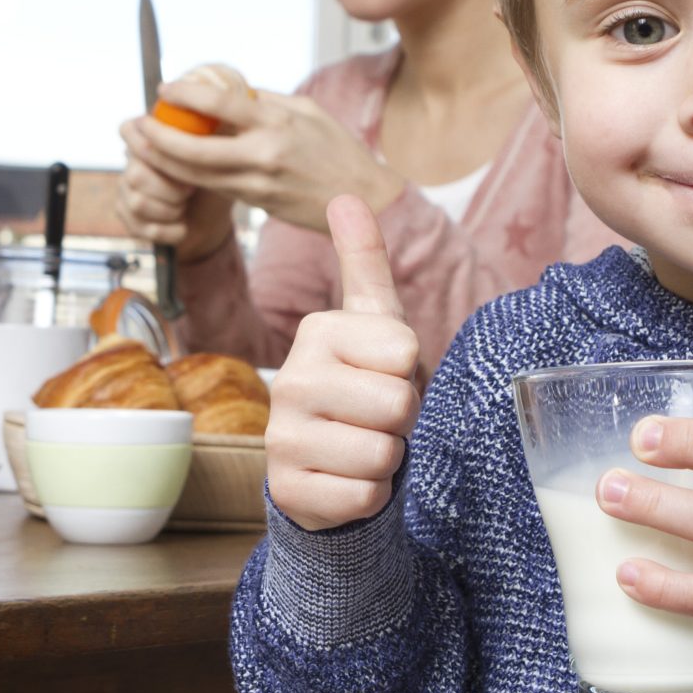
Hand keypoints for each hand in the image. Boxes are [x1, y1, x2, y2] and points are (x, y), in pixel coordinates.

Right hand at [114, 125, 235, 262]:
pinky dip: (170, 231)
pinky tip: (181, 226)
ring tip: (185, 207)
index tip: (183, 163)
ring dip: (171, 211)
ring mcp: (125, 188)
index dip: (154, 149)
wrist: (213, 219)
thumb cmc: (217, 179)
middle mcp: (132, 159)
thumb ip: (209, 129)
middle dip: (172, 190)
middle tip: (191, 190)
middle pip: (135, 174)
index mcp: (150, 135)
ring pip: (138, 202)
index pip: (129, 130)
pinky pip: (141, 227)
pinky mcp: (126, 216)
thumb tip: (210, 118)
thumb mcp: (221, 149)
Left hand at [121, 77, 404, 237]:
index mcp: (277, 124)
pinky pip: (212, 186)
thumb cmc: (338, 152)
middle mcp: (263, 155)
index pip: (220, 105)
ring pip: (196, 174)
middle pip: (194, 150)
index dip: (186, 94)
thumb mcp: (306, 112)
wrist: (362, 200)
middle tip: (136, 125)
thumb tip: (229, 92)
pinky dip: (188, 174)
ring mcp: (257, 183)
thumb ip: (266, 103)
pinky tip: (172, 163)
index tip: (164, 87)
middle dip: (157, 138)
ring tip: (142, 142)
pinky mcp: (254, 203)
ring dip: (163, 160)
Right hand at [264, 196, 422, 531]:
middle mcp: (290, 380)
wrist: (325, 461)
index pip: (406, 353)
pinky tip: (344, 478)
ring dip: (387, 458)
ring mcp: (282, 438)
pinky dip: (369, 495)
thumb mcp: (372, 321)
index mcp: (317, 332)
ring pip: (383, 454)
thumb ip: (363, 259)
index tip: (382, 373)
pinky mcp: (288, 491)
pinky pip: (365, 497)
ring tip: (360, 444)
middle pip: (398, 405)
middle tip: (374, 414)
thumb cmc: (361, 382)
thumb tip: (344, 195)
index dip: (410, 372)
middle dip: (402, 419)